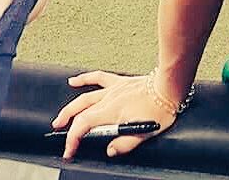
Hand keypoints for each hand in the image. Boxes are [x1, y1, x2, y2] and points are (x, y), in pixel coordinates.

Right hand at [51, 70, 172, 159]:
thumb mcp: (145, 133)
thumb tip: (109, 151)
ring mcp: (113, 89)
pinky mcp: (119, 82)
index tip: (69, 151)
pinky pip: (98, 78)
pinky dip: (85, 79)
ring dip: (71, 107)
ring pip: (85, 97)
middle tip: (58, 134)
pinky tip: (74, 81)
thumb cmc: (160, 108)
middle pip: (81, 111)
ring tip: (60, 117)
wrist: (170, 85)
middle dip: (67, 124)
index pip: (84, 126)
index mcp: (112, 112)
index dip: (73, 139)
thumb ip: (125, 144)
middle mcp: (109, 99)